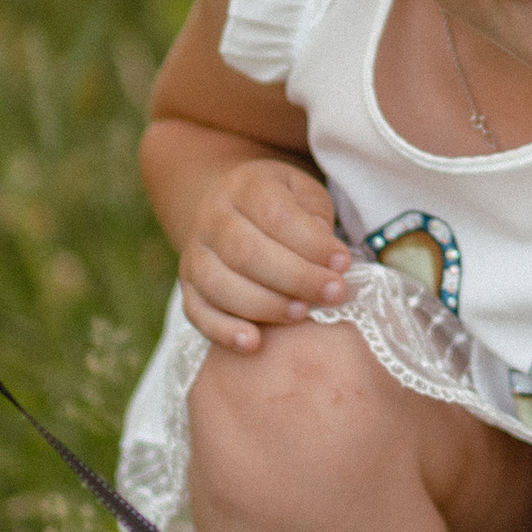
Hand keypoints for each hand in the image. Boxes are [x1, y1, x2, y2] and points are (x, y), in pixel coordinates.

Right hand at [179, 157, 350, 348]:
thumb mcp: (303, 195)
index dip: (311, 242)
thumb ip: (315, 218)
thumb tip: (326, 257)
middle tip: (333, 293)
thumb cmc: (281, 207)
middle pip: (246, 252)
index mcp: (245, 187)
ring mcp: (195, 254)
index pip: (276, 215)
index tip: (343, 263)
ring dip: (265, 305)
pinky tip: (253, 343)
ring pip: (220, 285)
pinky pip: (198, 312)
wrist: (231, 212)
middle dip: (295, 277)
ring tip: (302, 314)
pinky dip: (223, 331)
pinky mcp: (188, 287)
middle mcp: (212, 218)